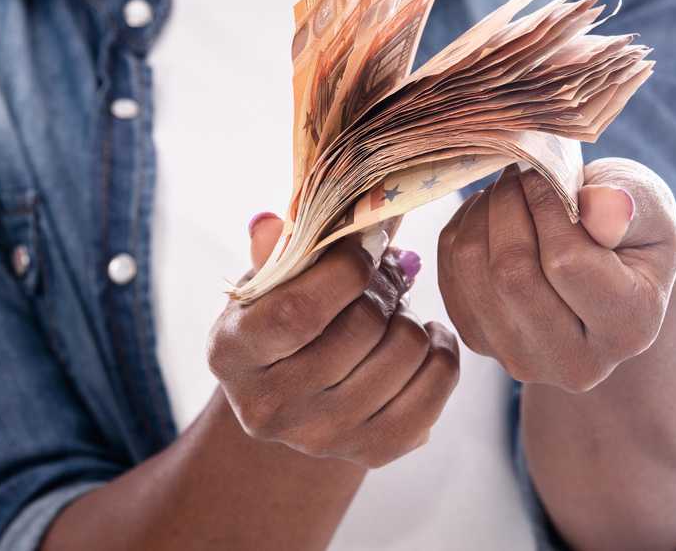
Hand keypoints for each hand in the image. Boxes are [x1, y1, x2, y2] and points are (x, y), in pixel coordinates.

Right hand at [208, 216, 458, 467]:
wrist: (297, 398)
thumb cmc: (282, 321)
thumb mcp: (266, 284)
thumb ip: (274, 253)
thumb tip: (271, 224)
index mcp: (233, 354)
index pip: (299, 310)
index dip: (346, 269)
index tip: (363, 249)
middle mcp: (270, 408)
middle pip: (362, 328)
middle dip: (384, 288)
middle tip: (381, 279)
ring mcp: (323, 437)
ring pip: (405, 351)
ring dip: (410, 317)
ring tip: (394, 312)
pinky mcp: (374, 451)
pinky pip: (437, 383)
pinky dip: (442, 350)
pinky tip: (424, 338)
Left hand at [437, 158, 675, 391]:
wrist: (610, 271)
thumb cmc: (632, 230)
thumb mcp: (647, 207)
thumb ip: (627, 206)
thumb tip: (605, 204)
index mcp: (630, 326)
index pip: (567, 261)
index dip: (546, 204)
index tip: (547, 170)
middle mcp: (577, 363)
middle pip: (512, 274)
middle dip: (507, 206)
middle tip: (519, 172)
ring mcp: (522, 360)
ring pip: (472, 271)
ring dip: (481, 214)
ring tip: (507, 189)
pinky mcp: (481, 343)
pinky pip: (450, 275)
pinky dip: (462, 232)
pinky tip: (492, 216)